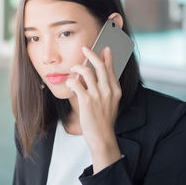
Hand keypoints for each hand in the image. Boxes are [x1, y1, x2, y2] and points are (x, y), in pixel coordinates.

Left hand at [66, 46, 121, 172]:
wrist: (102, 137)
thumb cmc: (103, 119)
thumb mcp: (110, 102)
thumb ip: (105, 89)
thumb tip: (95, 75)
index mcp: (115, 90)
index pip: (111, 69)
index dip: (107, 57)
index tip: (105, 48)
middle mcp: (108, 90)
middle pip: (100, 66)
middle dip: (91, 54)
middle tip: (85, 49)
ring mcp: (98, 96)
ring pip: (86, 72)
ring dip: (77, 68)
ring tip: (73, 69)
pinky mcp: (86, 101)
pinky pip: (76, 84)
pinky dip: (71, 82)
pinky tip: (70, 84)